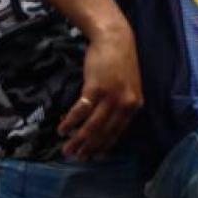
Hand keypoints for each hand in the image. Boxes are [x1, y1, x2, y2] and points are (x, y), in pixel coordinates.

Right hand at [59, 28, 142, 159]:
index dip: (106, 145)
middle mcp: (126, 104)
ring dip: (79, 140)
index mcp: (135, 105)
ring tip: (67, 149)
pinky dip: (71, 122)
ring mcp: (112, 97)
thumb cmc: (118, 62)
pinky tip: (62, 129)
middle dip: (90, 147)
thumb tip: (107, 122)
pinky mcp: (96, 89)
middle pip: (106, 132)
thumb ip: (120, 104)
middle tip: (78, 158)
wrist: (115, 40)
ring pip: (93, 126)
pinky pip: (81, 111)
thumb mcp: (127, 86)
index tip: (96, 157)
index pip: (119, 131)